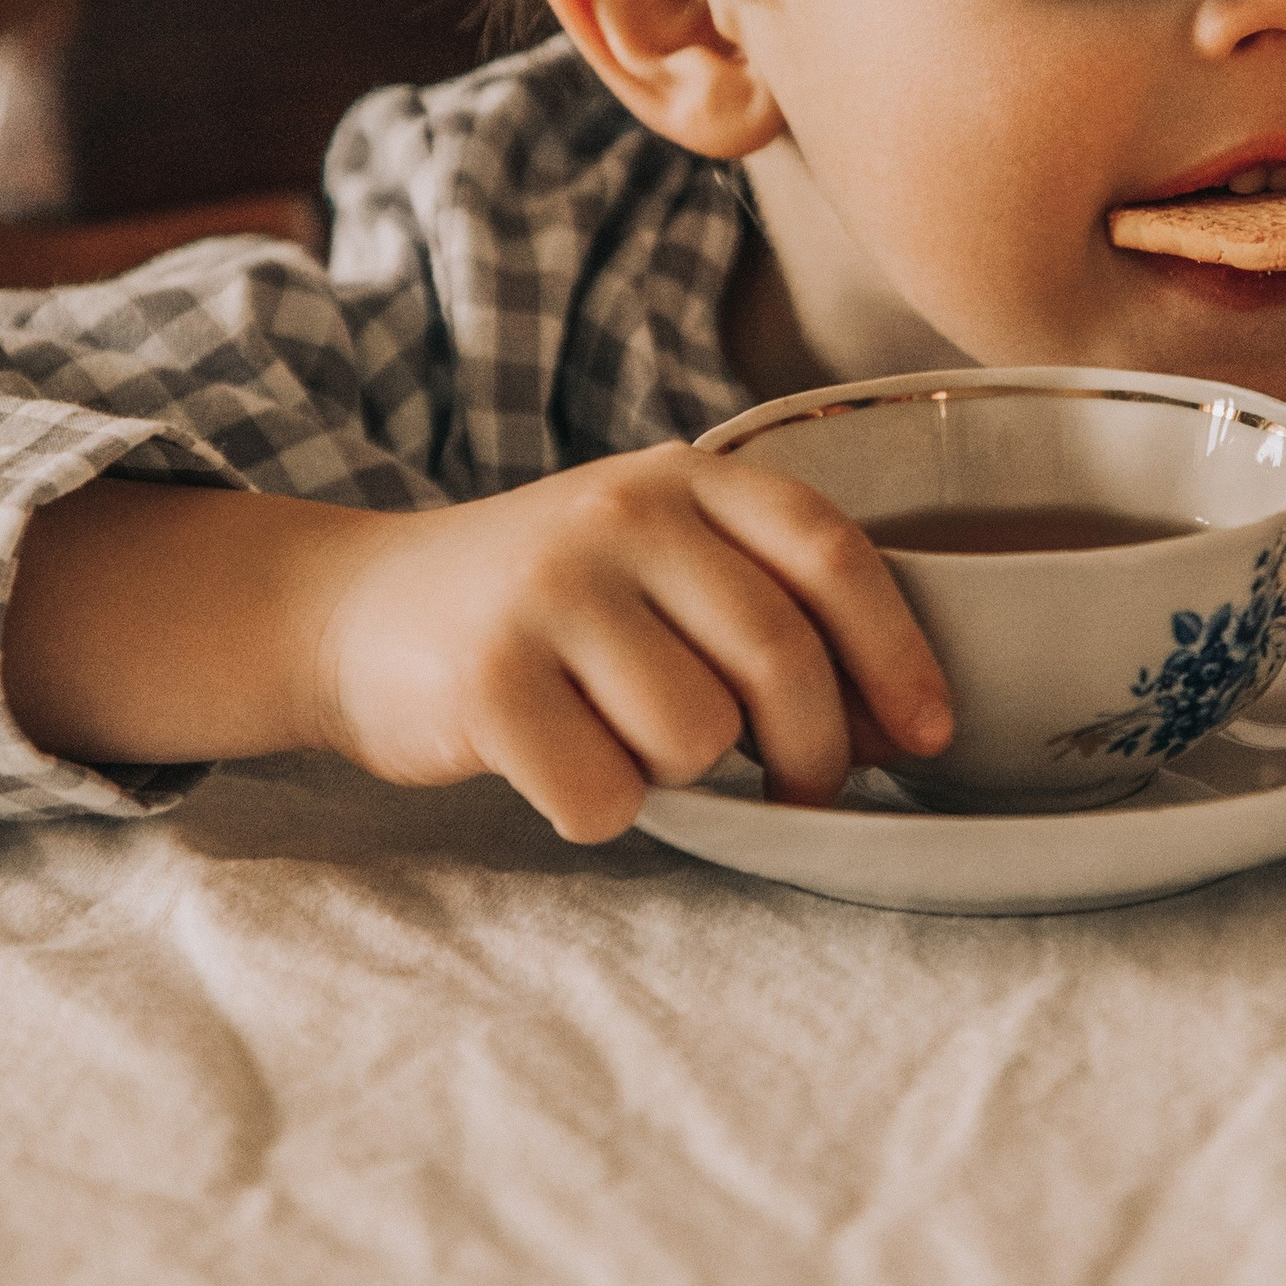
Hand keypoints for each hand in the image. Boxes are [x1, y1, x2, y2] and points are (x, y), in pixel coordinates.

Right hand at [5, 448, 952, 842]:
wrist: (357, 609)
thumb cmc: (547, 605)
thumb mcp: (657, 559)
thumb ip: (764, 604)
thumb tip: (895, 721)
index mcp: (684, 477)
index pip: (829, 553)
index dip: (897, 650)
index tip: (928, 733)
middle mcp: (620, 515)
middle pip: (780, 657)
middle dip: (815, 750)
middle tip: (804, 789)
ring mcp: (549, 592)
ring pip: (697, 738)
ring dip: (680, 772)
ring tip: (624, 735)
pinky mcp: (485, 679)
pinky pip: (604, 794)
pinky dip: (598, 808)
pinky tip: (558, 764)